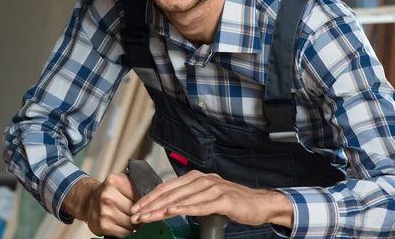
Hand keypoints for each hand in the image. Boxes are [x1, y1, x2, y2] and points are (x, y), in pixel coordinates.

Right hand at [63, 174, 139, 237]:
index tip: (146, 204)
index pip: (140, 195)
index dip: (145, 202)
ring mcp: (104, 211)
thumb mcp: (121, 182)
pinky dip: (126, 230)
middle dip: (140, 214)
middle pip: (136, 211)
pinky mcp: (102, 225)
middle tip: (139, 213)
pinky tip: (123, 224)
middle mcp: (108, 196)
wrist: (89, 200)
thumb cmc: (109, 192)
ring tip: (131, 218)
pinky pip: (124, 232)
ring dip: (134, 224)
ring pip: (131, 223)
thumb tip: (152, 196)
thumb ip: (136, 185)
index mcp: (115, 181)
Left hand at [129, 170, 292, 227]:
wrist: (258, 203)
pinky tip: (173, 211)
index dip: (150, 197)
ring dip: (162, 208)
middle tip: (136, 214)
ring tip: (148, 216)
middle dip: (150, 204)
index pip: (167, 187)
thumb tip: (167, 205)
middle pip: (171, 192)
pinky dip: (185, 208)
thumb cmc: (232, 201)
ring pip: (182, 198)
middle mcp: (202, 180)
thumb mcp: (206, 196)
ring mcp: (213, 188)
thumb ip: (189, 197)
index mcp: (195, 177)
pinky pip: (200, 205)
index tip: (136, 207)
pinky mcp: (223, 199)